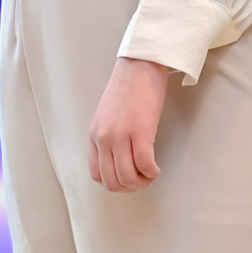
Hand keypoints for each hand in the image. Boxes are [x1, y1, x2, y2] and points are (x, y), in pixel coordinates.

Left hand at [89, 57, 167, 191]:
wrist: (139, 64)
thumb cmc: (128, 87)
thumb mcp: (107, 115)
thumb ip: (108, 137)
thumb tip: (119, 159)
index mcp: (94, 135)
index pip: (97, 174)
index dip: (115, 182)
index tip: (128, 177)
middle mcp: (104, 138)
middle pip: (112, 181)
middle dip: (130, 188)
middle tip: (143, 180)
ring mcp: (120, 136)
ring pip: (128, 178)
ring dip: (142, 182)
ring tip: (151, 173)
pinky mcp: (140, 132)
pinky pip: (145, 165)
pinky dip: (152, 172)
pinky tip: (157, 168)